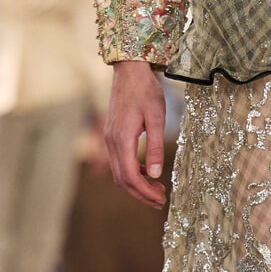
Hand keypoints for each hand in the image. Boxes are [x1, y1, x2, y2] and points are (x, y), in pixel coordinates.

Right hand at [107, 59, 167, 209]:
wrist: (129, 71)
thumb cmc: (146, 91)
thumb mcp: (156, 118)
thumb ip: (155, 147)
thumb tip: (156, 175)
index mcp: (122, 139)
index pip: (131, 177)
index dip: (145, 192)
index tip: (161, 198)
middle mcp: (111, 142)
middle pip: (122, 180)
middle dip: (141, 194)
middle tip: (160, 200)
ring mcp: (109, 139)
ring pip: (119, 173)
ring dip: (136, 185)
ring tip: (156, 189)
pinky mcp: (111, 135)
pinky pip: (119, 161)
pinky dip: (132, 172)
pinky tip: (147, 171)